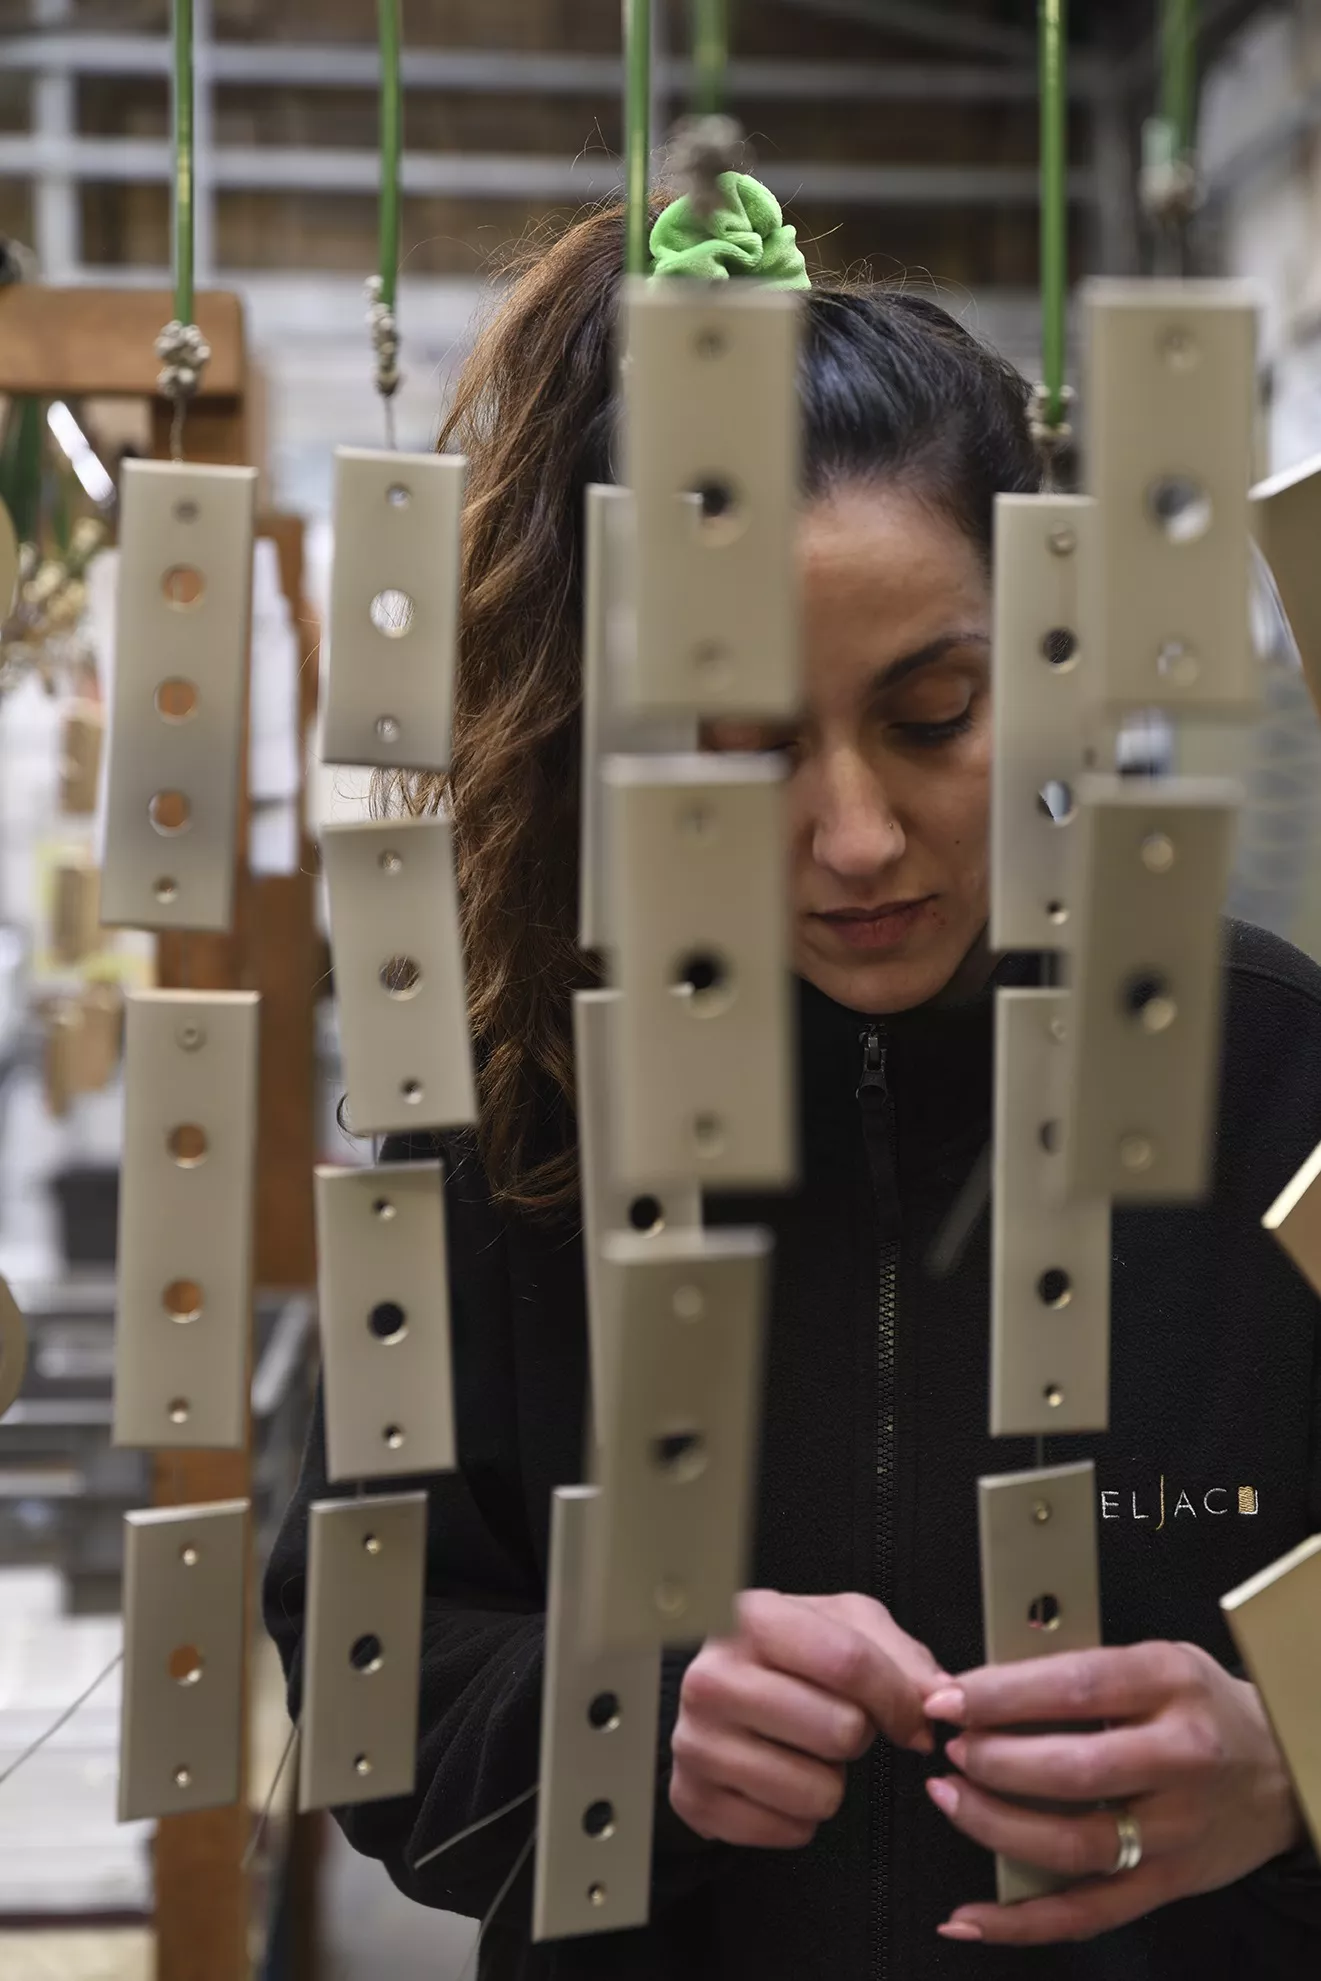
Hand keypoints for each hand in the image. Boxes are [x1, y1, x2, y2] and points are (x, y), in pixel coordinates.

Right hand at [669, 1588, 947, 1849]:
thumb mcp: (845, 1626)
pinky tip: (778, 1776)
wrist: (716, 1693)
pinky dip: (799, 1814)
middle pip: (841, 1730)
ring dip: (830, 1778)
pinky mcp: (695, 1799)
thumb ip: (900, 1655)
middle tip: (833, 1719)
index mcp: (751, 1619)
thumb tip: (938, 1699)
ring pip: (819, 1791)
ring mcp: (696, 1742)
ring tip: (803, 1746)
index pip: (848, 1661)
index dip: (898, 1697)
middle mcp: (712, 1678)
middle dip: (857, 1733)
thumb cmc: (788, 1654)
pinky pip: (790, 1831)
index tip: (913, 1715)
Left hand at [922, 1641, 1303, 1945]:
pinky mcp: (1168, 1883)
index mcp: (1169, 1684)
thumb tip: (985, 1684)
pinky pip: (1087, 1912)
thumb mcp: (1155, 1660)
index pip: (1075, 1688)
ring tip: (951, 1796)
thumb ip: (1081, 1670)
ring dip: (996, 1826)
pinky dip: (1022, 1920)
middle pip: (1073, 1770)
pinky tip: (973, 1913)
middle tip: (952, 1748)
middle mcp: (1179, 1758)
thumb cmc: (1200, 1706)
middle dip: (995, 1761)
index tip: (949, 1700)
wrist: (1280, 1770)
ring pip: (1074, 1844)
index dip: (1002, 1696)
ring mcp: (1176, 1829)